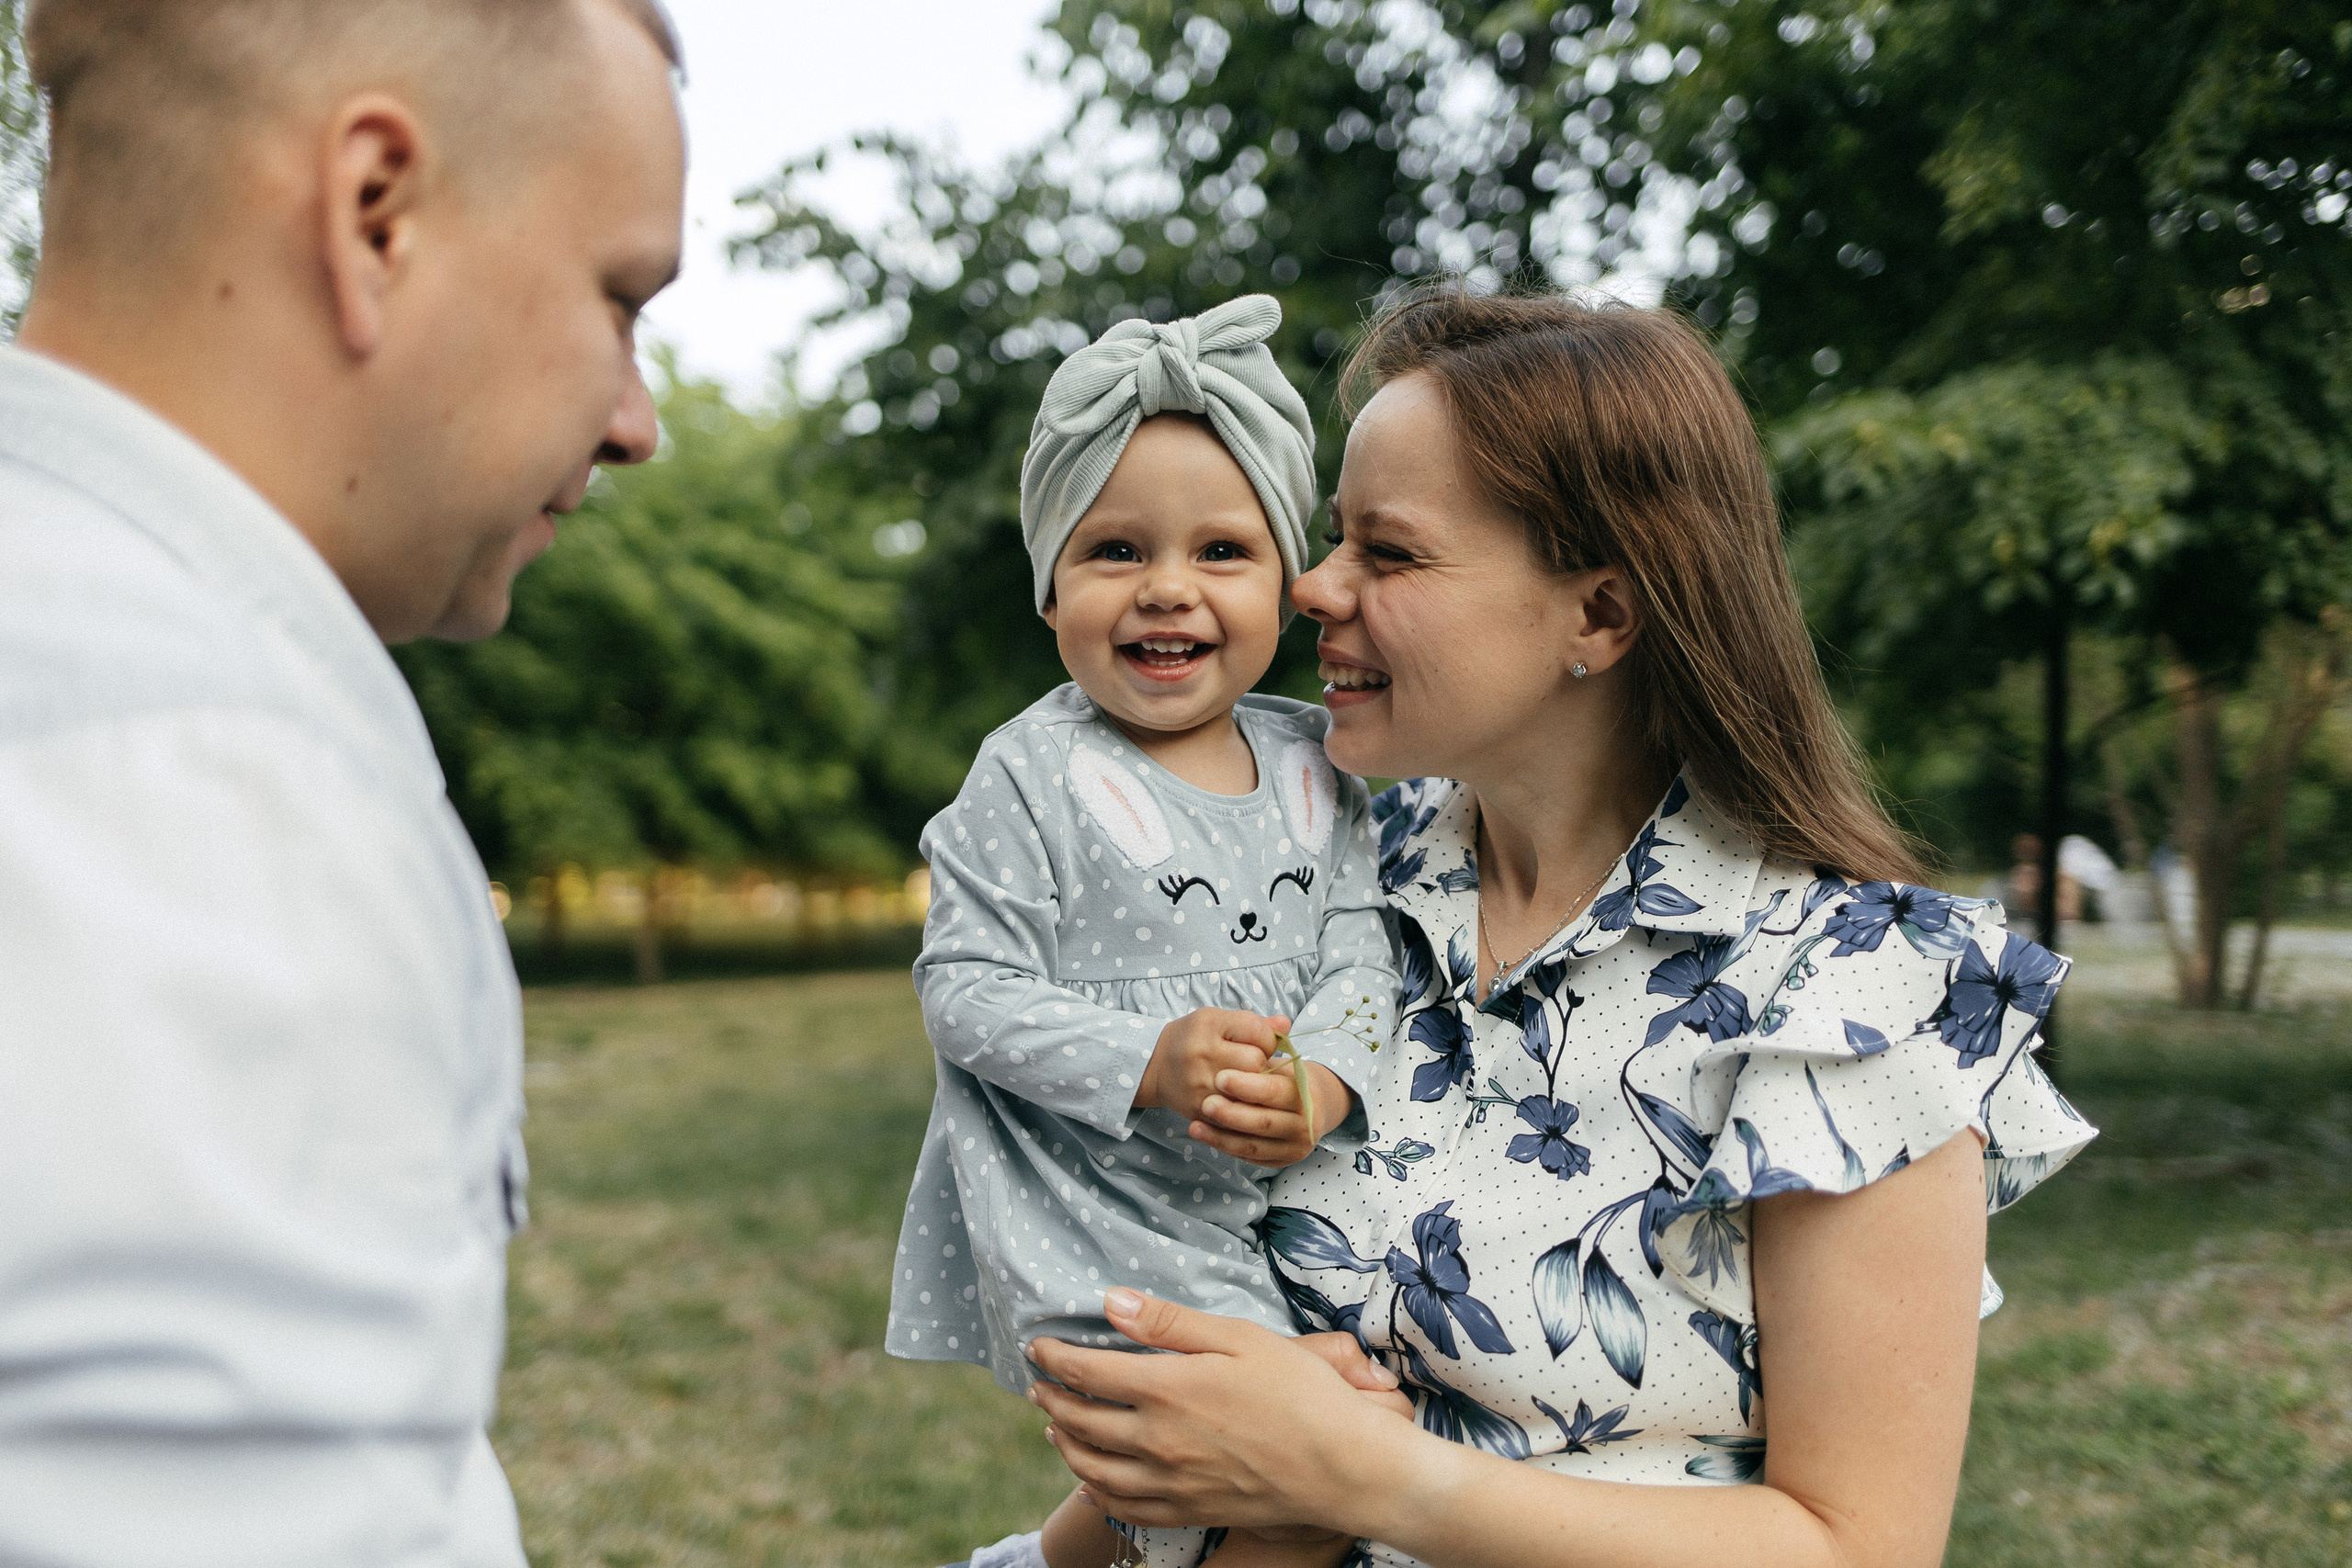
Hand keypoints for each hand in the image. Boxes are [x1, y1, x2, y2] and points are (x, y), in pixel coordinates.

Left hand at [1030, 1288, 1417, 1535]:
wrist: (1343, 1468)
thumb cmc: (1300, 1393)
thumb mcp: (1238, 1338)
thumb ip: (1169, 1322)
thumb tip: (1110, 1302)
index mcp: (1167, 1389)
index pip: (1087, 1373)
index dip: (1054, 1358)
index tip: (1038, 1347)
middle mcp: (1157, 1441)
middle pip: (1080, 1422)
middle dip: (1051, 1400)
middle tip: (1038, 1387)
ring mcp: (1170, 1482)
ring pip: (1093, 1469)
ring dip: (1065, 1444)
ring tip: (1055, 1429)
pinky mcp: (1188, 1510)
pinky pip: (1123, 1508)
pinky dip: (1095, 1492)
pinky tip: (1092, 1481)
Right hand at [1137, 1010, 1284, 1122]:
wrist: (1154, 1066)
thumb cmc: (1193, 1038)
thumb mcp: (1218, 1020)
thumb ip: (1254, 1023)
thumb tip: (1286, 1025)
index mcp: (1209, 1025)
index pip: (1258, 1032)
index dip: (1267, 1040)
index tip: (1258, 1043)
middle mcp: (1202, 1053)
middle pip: (1255, 1063)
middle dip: (1261, 1065)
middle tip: (1253, 1066)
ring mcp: (1199, 1084)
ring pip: (1248, 1092)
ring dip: (1254, 1090)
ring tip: (1247, 1084)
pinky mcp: (1198, 1108)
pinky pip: (1235, 1114)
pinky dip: (1244, 1109)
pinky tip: (1240, 1101)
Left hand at [1191, 1061, 1350, 1168]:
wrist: (1313, 1108)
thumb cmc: (1289, 1080)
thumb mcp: (1285, 1062)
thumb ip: (1274, 1046)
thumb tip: (1277, 1020)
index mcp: (1307, 1095)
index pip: (1275, 1092)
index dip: (1248, 1086)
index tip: (1220, 1077)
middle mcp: (1306, 1126)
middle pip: (1264, 1122)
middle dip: (1232, 1114)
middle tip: (1205, 1104)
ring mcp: (1294, 1147)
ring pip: (1254, 1145)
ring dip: (1221, 1136)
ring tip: (1195, 1124)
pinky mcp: (1281, 1162)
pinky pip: (1249, 1157)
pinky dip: (1224, 1146)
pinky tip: (1202, 1134)